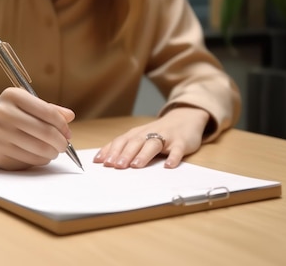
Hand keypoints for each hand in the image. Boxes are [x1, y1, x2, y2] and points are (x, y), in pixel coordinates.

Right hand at [0, 88, 74, 169]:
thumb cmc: (12, 116)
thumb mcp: (28, 105)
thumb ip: (50, 110)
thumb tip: (70, 116)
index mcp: (12, 96)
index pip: (47, 111)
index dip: (62, 125)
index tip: (67, 133)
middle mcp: (1, 113)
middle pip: (45, 132)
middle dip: (61, 142)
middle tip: (64, 145)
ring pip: (39, 149)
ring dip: (52, 152)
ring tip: (53, 151)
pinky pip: (29, 160)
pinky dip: (40, 160)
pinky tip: (40, 156)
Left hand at [93, 106, 209, 168]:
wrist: (185, 119)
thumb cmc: (157, 132)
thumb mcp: (139, 137)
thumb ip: (122, 148)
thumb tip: (101, 160)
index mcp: (137, 134)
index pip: (121, 141)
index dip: (112, 150)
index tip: (102, 162)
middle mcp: (149, 133)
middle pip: (135, 142)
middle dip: (125, 154)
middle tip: (117, 166)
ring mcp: (165, 137)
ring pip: (153, 144)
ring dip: (143, 155)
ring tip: (136, 165)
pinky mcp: (180, 142)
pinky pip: (177, 150)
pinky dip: (173, 157)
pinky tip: (168, 166)